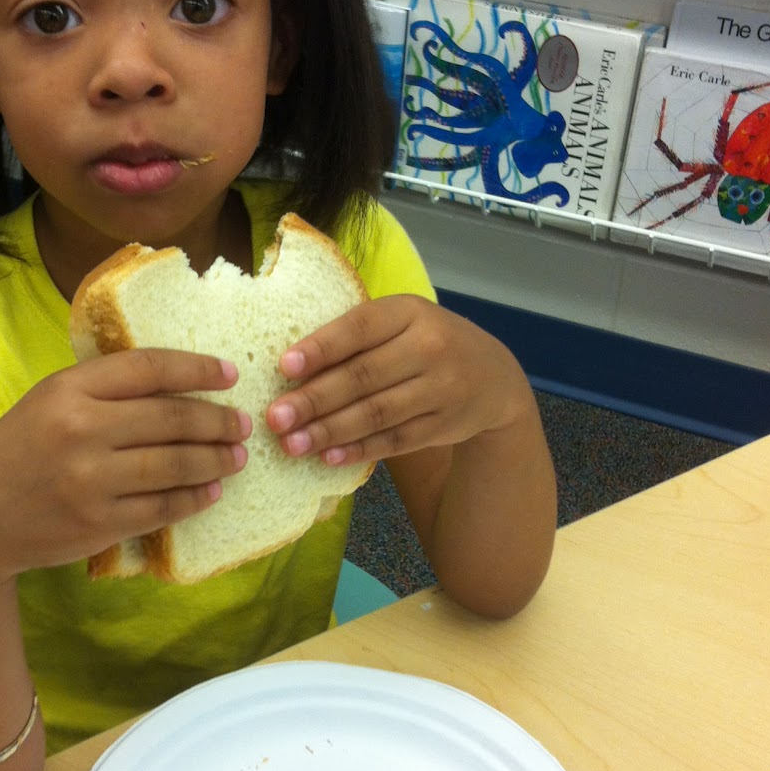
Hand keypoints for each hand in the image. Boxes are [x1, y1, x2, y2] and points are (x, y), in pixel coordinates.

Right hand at [0, 349, 248, 581]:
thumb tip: (176, 383)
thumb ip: (101, 390)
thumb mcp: (47, 403)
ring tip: (237, 457)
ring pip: (175, 464)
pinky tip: (211, 491)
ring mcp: (92, 480)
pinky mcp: (100, 522)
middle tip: (242, 423)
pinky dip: (194, 498)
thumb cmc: (15, 454)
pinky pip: (164, 507)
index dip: (196, 369)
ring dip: (215, 460)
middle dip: (217, 420)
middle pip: (171, 417)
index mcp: (68, 390)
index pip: (149, 368)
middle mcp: (81, 430)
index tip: (229, 374)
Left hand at [266, 295, 530, 467]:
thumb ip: (356, 336)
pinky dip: (359, 450)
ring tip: (291, 443)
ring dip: (330, 431)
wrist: (494, 378)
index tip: (284, 367)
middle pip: (363, 376)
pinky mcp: (444, 425)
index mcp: (409, 312)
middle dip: (314, 399)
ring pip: (376, 413)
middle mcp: (430, 348)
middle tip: (275, 417)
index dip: (321, 348)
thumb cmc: (425, 343)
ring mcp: (441, 389)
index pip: (360, 327)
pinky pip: (395, 441)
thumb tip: (289, 367)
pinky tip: (328, 457)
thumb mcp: (401, 323)